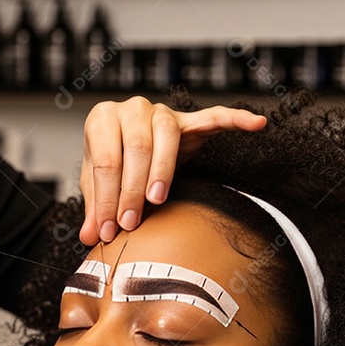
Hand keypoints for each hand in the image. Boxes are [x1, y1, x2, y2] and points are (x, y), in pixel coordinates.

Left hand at [80, 98, 266, 244]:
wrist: (125, 139)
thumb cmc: (111, 161)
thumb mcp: (97, 183)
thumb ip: (95, 207)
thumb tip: (88, 237)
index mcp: (102, 118)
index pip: (105, 160)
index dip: (106, 198)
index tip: (108, 229)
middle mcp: (131, 108)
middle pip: (135, 150)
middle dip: (131, 191)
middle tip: (130, 224)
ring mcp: (162, 111)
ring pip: (165, 137)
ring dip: (162, 171)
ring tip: (157, 199)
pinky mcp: (189, 120)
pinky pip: (214, 117)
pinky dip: (236, 118)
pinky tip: (256, 123)